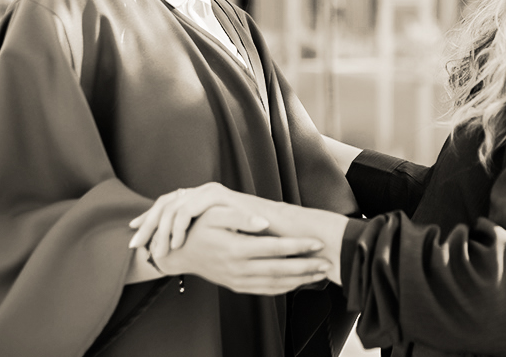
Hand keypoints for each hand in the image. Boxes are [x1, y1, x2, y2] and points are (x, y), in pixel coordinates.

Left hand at [131, 183, 280, 258]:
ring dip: (160, 229)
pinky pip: (189, 207)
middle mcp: (201, 194)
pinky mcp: (218, 195)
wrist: (280, 232)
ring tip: (157, 250)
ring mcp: (209, 192)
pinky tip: (175, 242)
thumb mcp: (218, 240)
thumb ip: (198, 238)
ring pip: (172, 206)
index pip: (165, 208)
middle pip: (164, 204)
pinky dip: (178, 225)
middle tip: (136, 245)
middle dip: (147, 226)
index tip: (134, 238)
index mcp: (199, 203)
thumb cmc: (253, 240)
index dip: (147, 221)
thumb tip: (172, 252)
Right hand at [151, 206, 330, 295]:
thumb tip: (263, 222)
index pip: (273, 248)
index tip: (316, 243)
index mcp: (235, 248)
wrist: (179, 253)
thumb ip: (240, 217)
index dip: (297, 246)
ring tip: (320, 274)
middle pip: (279, 270)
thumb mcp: (214, 214)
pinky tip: (299, 282)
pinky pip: (265, 291)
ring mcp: (237, 280)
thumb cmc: (198, 228)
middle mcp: (237, 268)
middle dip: (305, 267)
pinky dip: (284, 288)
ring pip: (274, 284)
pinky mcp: (237, 286)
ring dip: (299, 280)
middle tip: (326, 263)